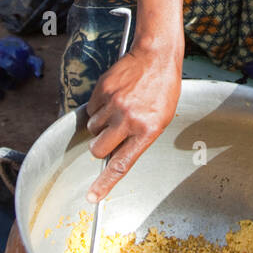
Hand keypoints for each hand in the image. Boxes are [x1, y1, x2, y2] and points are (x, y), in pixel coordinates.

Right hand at [84, 45, 182, 201]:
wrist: (155, 56)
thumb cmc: (162, 89)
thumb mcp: (160, 119)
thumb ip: (139, 138)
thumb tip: (116, 154)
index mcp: (147, 131)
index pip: (121, 164)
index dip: (105, 184)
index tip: (92, 197)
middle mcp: (129, 120)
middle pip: (98, 149)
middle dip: (100, 147)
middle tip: (110, 135)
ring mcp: (114, 104)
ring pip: (92, 129)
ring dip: (100, 124)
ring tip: (118, 109)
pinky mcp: (103, 91)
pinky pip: (90, 110)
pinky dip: (98, 108)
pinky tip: (113, 97)